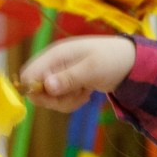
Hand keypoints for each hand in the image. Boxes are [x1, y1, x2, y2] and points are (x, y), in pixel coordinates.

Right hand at [20, 36, 137, 111]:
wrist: (128, 62)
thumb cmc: (111, 59)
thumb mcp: (91, 69)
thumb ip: (69, 78)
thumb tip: (46, 87)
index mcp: (55, 55)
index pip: (28, 75)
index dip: (36, 90)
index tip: (56, 95)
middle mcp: (52, 65)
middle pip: (36, 91)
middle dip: (55, 99)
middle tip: (76, 95)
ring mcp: (59, 75)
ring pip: (49, 99)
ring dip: (66, 101)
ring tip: (85, 92)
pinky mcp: (66, 85)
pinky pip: (59, 100)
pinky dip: (72, 102)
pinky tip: (85, 93)